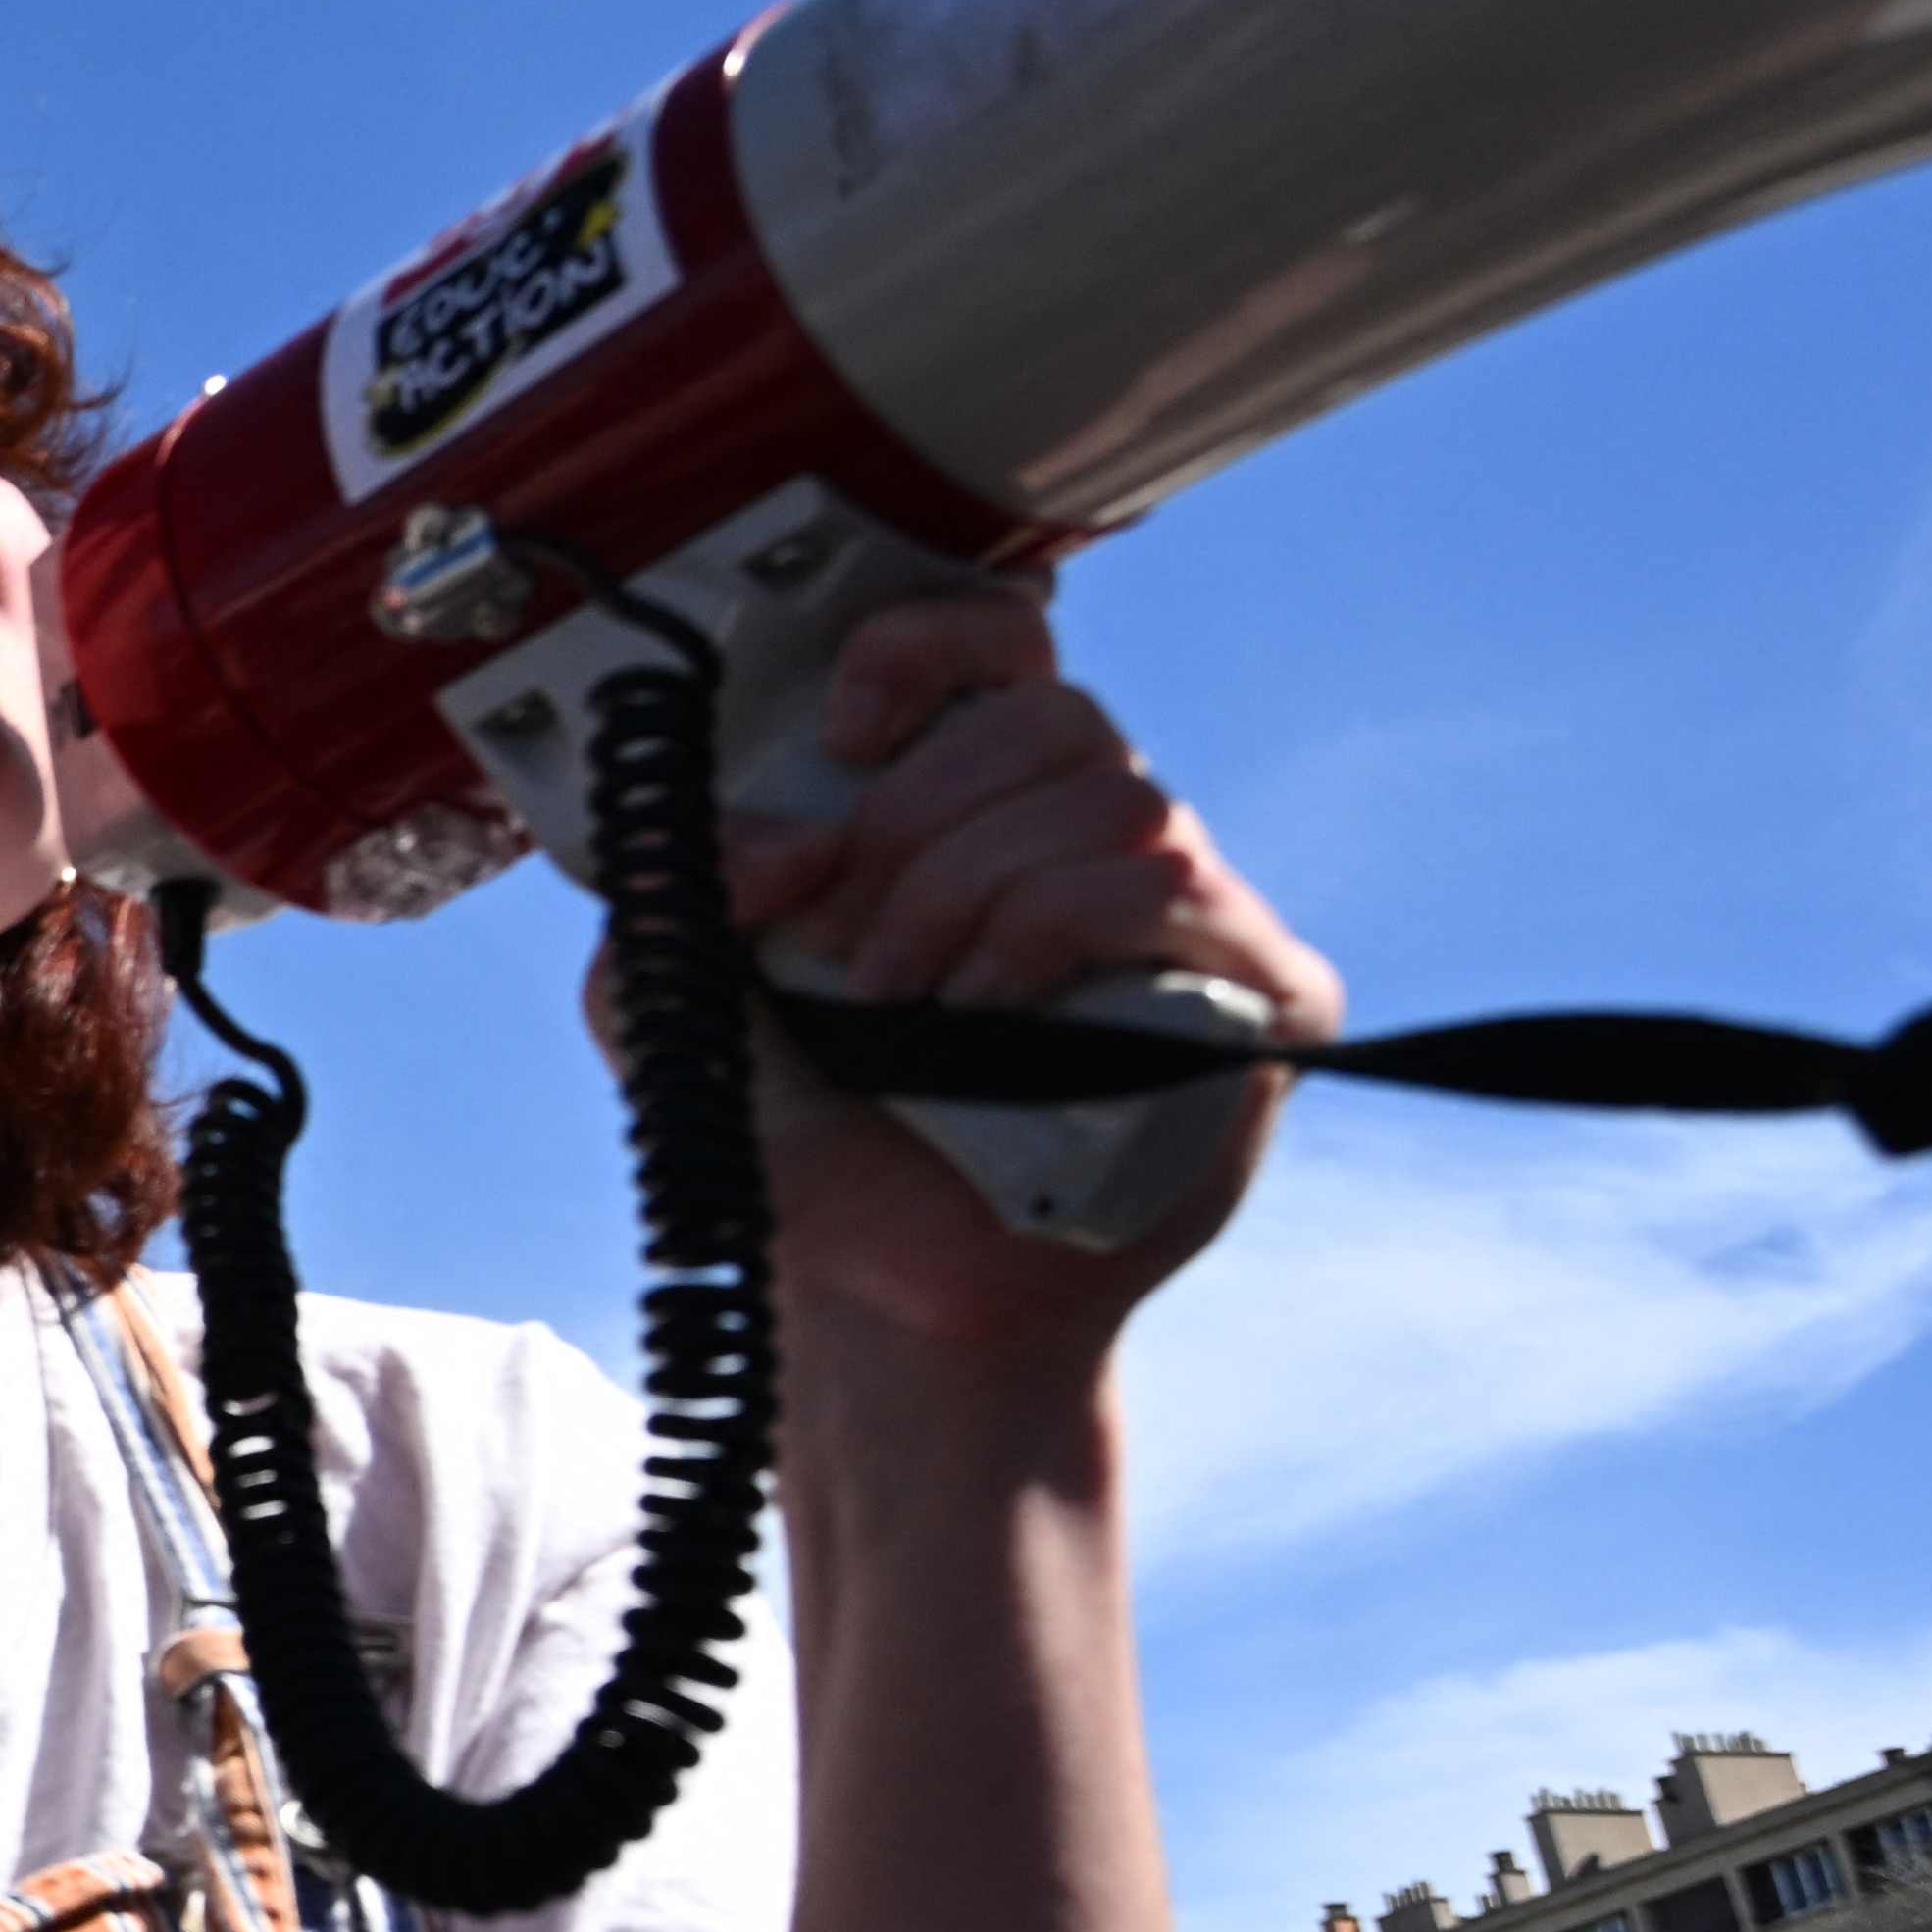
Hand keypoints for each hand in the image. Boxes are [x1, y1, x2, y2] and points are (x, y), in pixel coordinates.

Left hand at [709, 598, 1340, 1355]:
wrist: (877, 1288)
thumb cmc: (808, 1144)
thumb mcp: (680, 998)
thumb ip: (676, 889)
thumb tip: (773, 827)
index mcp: (977, 808)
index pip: (1000, 643)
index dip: (923, 649)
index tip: (839, 735)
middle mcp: (1092, 840)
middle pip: (1051, 716)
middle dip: (913, 823)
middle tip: (837, 945)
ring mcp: (1187, 916)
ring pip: (1112, 794)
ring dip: (969, 894)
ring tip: (901, 1003)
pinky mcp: (1256, 994)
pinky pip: (1165, 885)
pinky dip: (1044, 934)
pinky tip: (983, 1018)